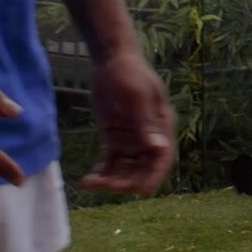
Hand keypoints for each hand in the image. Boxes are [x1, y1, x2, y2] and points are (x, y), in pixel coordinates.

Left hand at [81, 51, 174, 194]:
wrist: (110, 60)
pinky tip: (88, 179)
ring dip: (112, 180)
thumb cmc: (128, 73)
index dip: (154, 176)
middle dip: (127, 181)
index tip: (140, 191)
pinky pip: (111, 163)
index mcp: (162, 126)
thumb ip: (146, 124)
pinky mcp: (115, 139)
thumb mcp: (137, 98)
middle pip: (143, 168)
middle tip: (106, 186)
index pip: (163, 158)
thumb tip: (160, 149)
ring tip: (91, 183)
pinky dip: (102, 173)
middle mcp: (150, 137)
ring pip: (127, 169)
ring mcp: (132, 139)